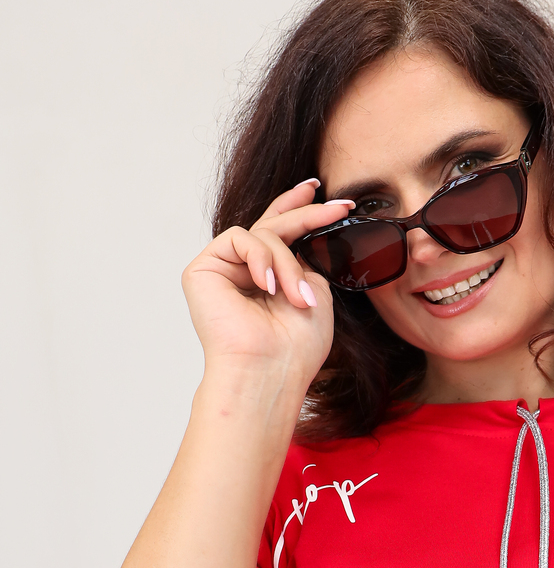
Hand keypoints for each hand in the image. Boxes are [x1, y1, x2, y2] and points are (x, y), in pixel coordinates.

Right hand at [181, 181, 353, 386]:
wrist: (270, 371)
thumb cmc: (295, 346)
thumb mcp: (315, 292)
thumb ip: (304, 260)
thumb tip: (302, 235)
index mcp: (270, 280)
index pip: (281, 235)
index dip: (301, 210)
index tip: (328, 197)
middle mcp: (244, 273)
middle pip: (272, 225)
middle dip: (306, 213)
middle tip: (336, 206)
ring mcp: (223, 270)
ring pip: (263, 235)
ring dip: (287, 263)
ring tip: (296, 298)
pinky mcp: (203, 271)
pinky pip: (240, 239)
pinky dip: (261, 259)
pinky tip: (269, 287)